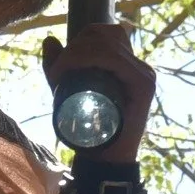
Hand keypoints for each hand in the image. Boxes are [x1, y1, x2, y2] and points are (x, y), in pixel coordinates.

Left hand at [42, 19, 156, 162]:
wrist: (106, 159)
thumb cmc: (89, 128)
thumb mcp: (70, 90)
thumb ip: (60, 67)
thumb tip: (50, 40)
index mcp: (128, 65)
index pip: (108, 33)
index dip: (81, 38)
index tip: (61, 61)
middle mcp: (140, 66)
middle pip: (107, 34)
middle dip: (76, 46)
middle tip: (57, 70)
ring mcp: (144, 75)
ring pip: (108, 44)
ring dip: (77, 53)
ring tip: (61, 73)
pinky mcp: (143, 86)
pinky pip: (115, 59)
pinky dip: (88, 59)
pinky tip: (72, 70)